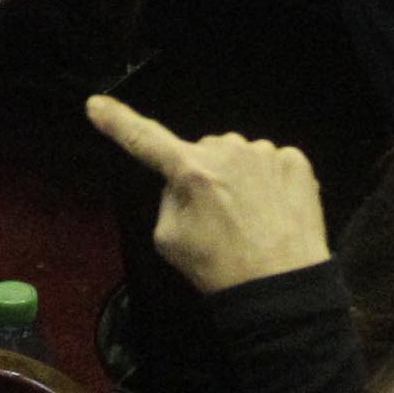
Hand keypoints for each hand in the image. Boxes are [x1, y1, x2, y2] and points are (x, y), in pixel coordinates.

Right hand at [86, 95, 331, 294]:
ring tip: (248, 220)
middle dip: (204, 175)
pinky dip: (269, 183)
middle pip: (203, 152)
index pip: (145, 139)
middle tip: (216, 218)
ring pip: (240, 156)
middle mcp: (228, 152)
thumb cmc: (223, 269)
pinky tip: (271, 212)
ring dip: (239, 179)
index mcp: (191, 171)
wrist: (282, 288)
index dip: (118, 121)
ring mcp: (266, 154)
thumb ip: (168, 199)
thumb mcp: (170, 240)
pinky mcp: (296, 162)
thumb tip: (182, 182)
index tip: (96, 104)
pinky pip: (271, 163)